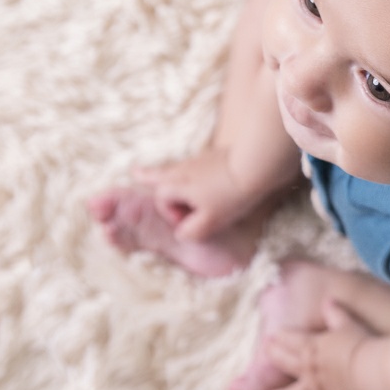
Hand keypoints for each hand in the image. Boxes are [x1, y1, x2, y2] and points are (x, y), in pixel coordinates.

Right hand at [134, 148, 252, 240]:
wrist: (254, 164)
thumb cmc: (230, 195)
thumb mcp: (210, 222)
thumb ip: (190, 232)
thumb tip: (181, 233)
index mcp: (177, 184)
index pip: (161, 199)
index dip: (172, 214)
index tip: (189, 222)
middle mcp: (182, 170)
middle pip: (160, 173)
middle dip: (148, 177)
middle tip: (135, 174)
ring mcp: (198, 160)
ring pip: (177, 167)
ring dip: (168, 172)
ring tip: (155, 169)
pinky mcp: (214, 157)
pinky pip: (195, 164)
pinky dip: (189, 169)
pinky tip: (193, 169)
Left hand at [248, 299, 370, 389]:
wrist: (374, 371)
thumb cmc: (362, 344)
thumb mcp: (348, 323)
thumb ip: (336, 313)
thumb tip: (328, 301)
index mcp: (313, 348)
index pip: (291, 340)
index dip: (279, 338)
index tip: (269, 337)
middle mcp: (309, 371)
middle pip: (284, 364)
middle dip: (271, 359)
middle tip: (260, 357)